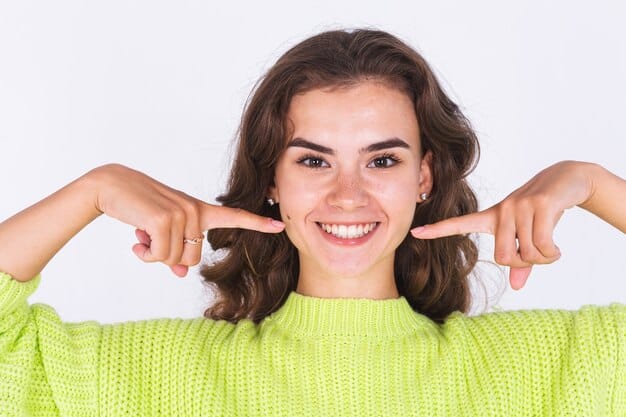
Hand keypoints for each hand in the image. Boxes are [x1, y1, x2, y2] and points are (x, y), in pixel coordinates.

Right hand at [91, 164, 284, 276]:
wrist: (111, 186)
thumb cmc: (139, 208)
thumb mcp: (161, 230)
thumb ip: (176, 249)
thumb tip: (179, 273)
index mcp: (199, 209)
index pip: (233, 216)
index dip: (257, 223)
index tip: (279, 226)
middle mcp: (195, 210)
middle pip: (192, 259)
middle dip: (170, 257)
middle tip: (152, 240)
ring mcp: (181, 214)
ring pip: (174, 259)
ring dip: (154, 254)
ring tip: (143, 234)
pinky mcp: (164, 220)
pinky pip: (159, 256)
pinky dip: (145, 254)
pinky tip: (136, 238)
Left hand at [410, 161, 593, 289]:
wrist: (568, 179)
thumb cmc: (542, 211)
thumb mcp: (527, 234)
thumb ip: (520, 260)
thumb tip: (516, 286)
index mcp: (492, 217)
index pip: (459, 224)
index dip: (437, 230)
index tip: (414, 233)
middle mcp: (502, 209)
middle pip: (503, 257)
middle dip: (524, 264)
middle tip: (539, 256)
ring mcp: (520, 205)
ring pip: (527, 253)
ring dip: (544, 259)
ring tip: (552, 248)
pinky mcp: (540, 204)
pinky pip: (543, 245)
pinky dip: (553, 254)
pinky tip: (558, 248)